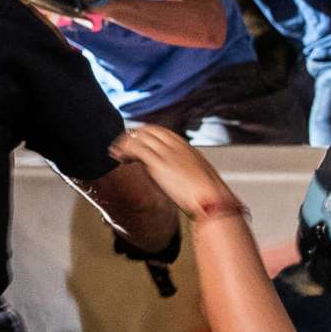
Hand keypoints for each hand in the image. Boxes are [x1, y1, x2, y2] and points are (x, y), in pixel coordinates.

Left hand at [112, 125, 237, 216]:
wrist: (214, 201)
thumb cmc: (209, 195)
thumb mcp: (199, 177)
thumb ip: (186, 171)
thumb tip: (180, 177)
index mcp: (186, 147)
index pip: (160, 131)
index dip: (143, 134)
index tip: (134, 141)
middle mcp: (176, 146)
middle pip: (148, 130)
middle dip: (132, 136)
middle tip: (120, 146)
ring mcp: (168, 154)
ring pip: (140, 137)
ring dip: (125, 144)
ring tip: (116, 153)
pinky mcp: (160, 164)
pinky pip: (137, 149)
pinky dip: (125, 151)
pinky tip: (120, 159)